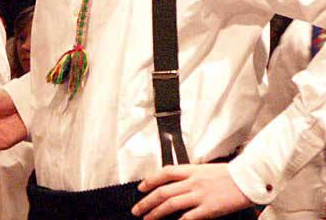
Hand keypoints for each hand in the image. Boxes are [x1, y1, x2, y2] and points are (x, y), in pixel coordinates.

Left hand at [131, 163, 252, 219]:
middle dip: (147, 201)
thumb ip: (190, 176)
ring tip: (147, 219)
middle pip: (163, 191)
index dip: (150, 180)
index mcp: (192, 170)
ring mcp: (200, 195)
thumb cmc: (228, 175)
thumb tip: (176, 183)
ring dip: (156, 213)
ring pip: (171, 204)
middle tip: (137, 209)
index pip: (165, 173)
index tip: (140, 188)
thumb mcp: (206, 170)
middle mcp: (193, 182)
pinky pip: (188, 217)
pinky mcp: (209, 209)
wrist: (247, 179)